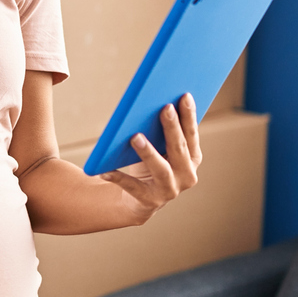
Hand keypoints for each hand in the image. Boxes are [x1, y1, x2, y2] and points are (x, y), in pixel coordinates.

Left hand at [107, 95, 202, 222]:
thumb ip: (162, 131)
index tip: (184, 96)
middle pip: (179, 149)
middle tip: (165, 108)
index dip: (189, 116)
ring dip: (149, 152)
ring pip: (160, 169)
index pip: (192, 134)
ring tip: (135, 137)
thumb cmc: (150, 165)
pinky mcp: (149, 201)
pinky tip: (104, 170)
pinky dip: (118, 177)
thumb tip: (149, 102)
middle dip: (172, 128)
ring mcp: (170, 190)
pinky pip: (132, 186)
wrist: (139, 200)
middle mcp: (187, 175)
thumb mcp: (160, 148)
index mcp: (193, 158)